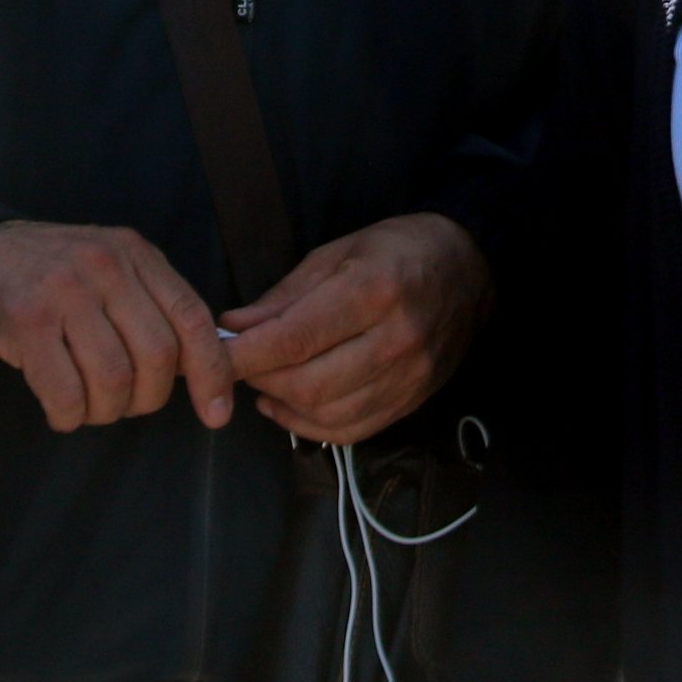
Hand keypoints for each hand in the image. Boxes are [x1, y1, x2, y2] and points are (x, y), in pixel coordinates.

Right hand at [0, 220, 234, 432]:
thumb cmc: (42, 274)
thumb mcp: (106, 268)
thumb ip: (149, 305)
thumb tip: (199, 369)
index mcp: (135, 254)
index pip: (192, 318)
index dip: (211, 373)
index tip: (215, 414)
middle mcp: (105, 266)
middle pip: (158, 356)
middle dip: (148, 399)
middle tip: (123, 405)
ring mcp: (64, 291)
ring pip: (114, 378)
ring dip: (105, 410)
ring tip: (86, 406)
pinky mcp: (25, 322)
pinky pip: (66, 391)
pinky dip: (69, 415)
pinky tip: (61, 410)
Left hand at [221, 213, 489, 445]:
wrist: (468, 269)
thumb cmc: (397, 250)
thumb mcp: (336, 253)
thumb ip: (284, 296)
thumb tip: (232, 330)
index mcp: (373, 291)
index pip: (295, 339)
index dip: (246, 356)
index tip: (213, 357)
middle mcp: (395, 340)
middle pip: (309, 384)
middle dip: (261, 380)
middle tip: (240, 365)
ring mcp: (408, 377)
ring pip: (328, 414)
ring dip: (282, 404)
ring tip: (264, 383)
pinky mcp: (412, 401)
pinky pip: (352, 431)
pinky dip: (311, 426)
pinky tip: (290, 405)